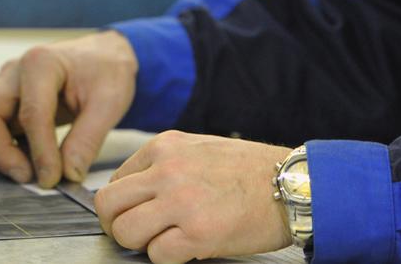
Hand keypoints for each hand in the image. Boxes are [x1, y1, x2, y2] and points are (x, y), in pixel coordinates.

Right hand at [0, 31, 137, 186]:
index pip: (32, 114)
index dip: (41, 152)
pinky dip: (8, 150)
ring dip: (3, 153)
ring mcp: (7, 85)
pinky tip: (29, 164)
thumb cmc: (107, 71)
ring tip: (31, 174)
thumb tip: (69, 175)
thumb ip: (88, 139)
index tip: (52, 180)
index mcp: (41, 63)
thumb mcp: (109, 102)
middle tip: (29, 178)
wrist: (102, 56)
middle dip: (5, 152)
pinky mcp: (7, 100)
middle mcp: (15, 72)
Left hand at [95, 131, 291, 262]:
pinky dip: (167, 258)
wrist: (292, 185)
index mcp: (164, 146)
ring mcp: (181, 202)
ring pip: (125, 232)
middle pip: (109, 205)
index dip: (122, 204)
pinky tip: (186, 249)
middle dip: (116, 225)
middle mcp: (167, 170)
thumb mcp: (198, 148)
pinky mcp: (199, 234)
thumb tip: (134, 192)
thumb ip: (164, 165)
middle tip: (135, 234)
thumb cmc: (249, 169)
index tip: (135, 213)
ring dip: (140, 244)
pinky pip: (157, 255)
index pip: (115, 180)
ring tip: (163, 241)